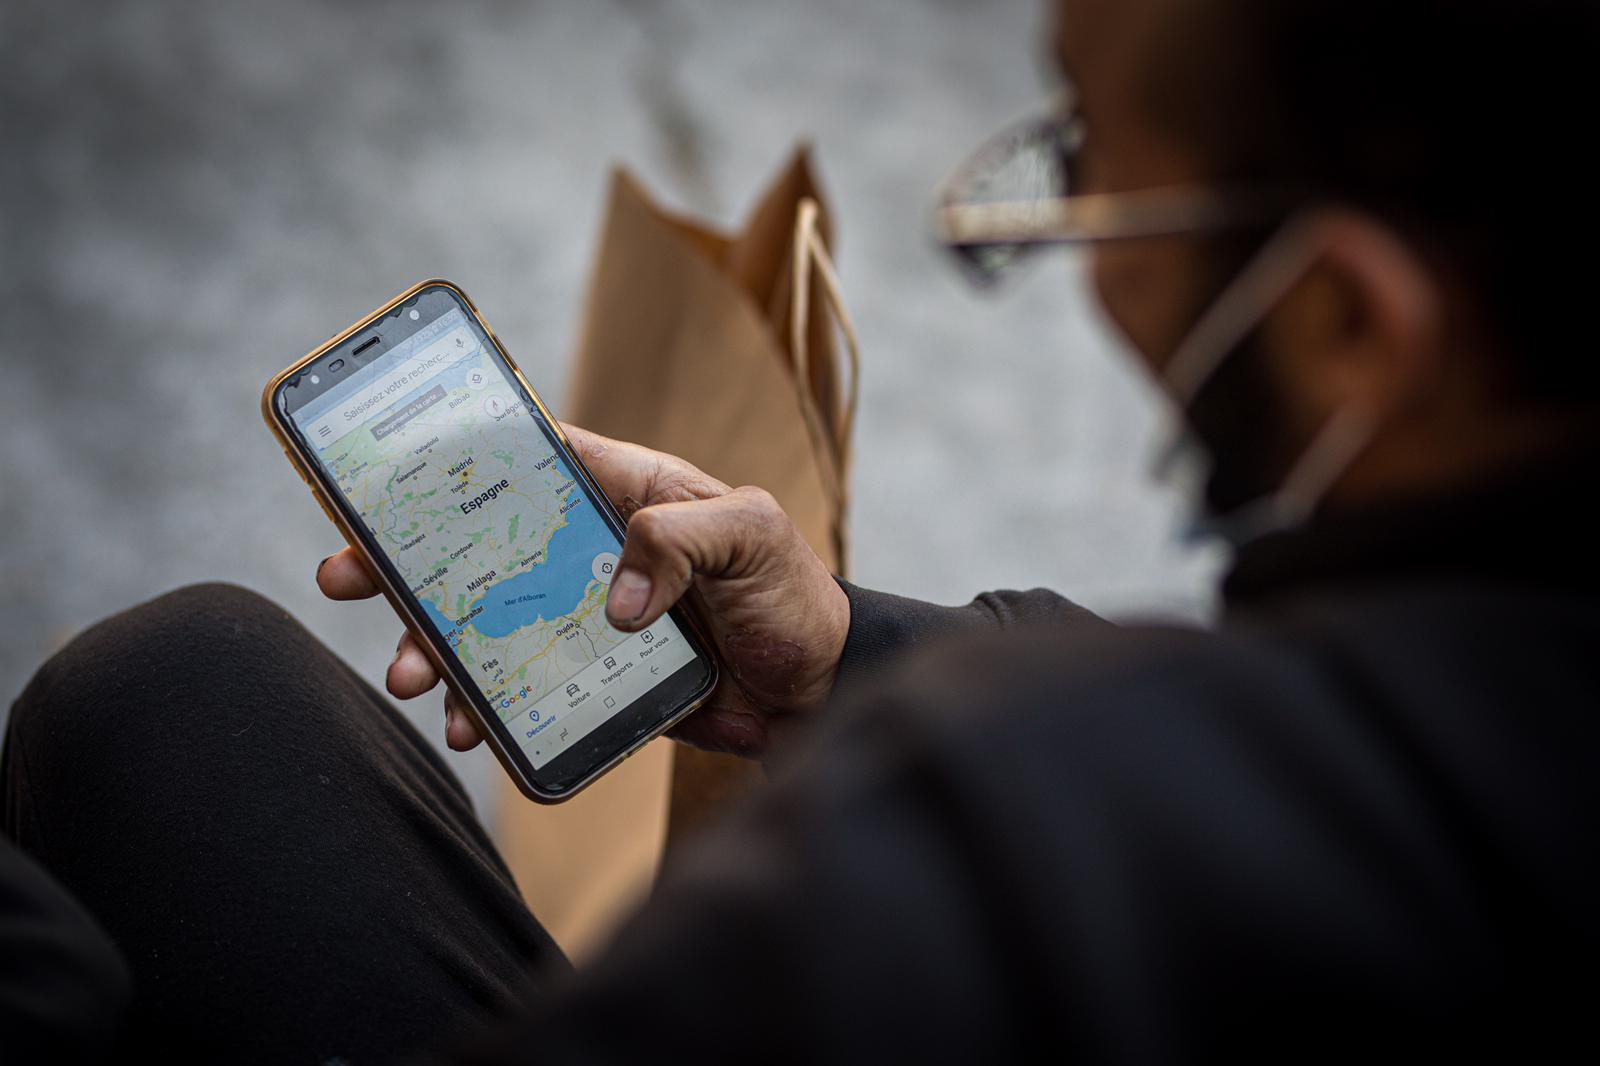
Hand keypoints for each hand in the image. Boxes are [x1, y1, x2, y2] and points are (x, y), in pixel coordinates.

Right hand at [316, 423, 850, 758]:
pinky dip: (488, 706)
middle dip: (409, 563)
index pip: (531, 460)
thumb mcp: (752, 536)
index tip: (387, 476)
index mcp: (629, 493)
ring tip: (408, 675)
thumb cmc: (795, 597)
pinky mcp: (592, 678)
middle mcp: (596, 550)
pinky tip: (468, 726)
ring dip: (437, 646)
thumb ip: (680, 539)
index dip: (459, 461)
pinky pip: (525, 688)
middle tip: (345, 579)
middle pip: (484, 546)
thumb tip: (611, 598)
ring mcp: (589, 617)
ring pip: (491, 623)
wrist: (820, 694)